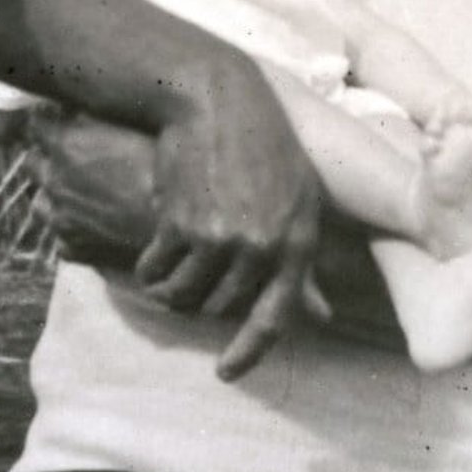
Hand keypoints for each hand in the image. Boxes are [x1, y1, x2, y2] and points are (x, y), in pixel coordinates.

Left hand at [31, 113, 155, 262]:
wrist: (178, 228)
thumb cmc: (163, 170)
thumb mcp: (130, 127)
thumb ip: (96, 116)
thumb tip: (78, 108)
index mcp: (65, 145)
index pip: (35, 125)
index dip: (48, 121)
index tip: (60, 120)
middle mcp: (54, 181)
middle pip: (32, 163)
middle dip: (47, 157)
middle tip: (74, 156)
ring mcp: (61, 219)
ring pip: (41, 203)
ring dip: (54, 195)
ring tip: (82, 194)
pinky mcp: (74, 249)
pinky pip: (61, 238)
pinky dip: (73, 230)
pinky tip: (95, 224)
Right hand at [136, 54, 321, 379]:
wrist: (216, 99)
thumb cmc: (263, 145)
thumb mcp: (300, 196)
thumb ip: (303, 256)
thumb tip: (324, 315)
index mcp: (298, 242)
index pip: (276, 318)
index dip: (249, 351)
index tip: (225, 372)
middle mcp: (262, 247)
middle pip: (220, 308)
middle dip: (200, 304)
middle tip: (188, 287)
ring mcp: (220, 236)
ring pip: (184, 295)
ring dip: (169, 292)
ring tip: (164, 277)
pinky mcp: (181, 223)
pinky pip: (156, 270)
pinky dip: (148, 270)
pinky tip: (149, 257)